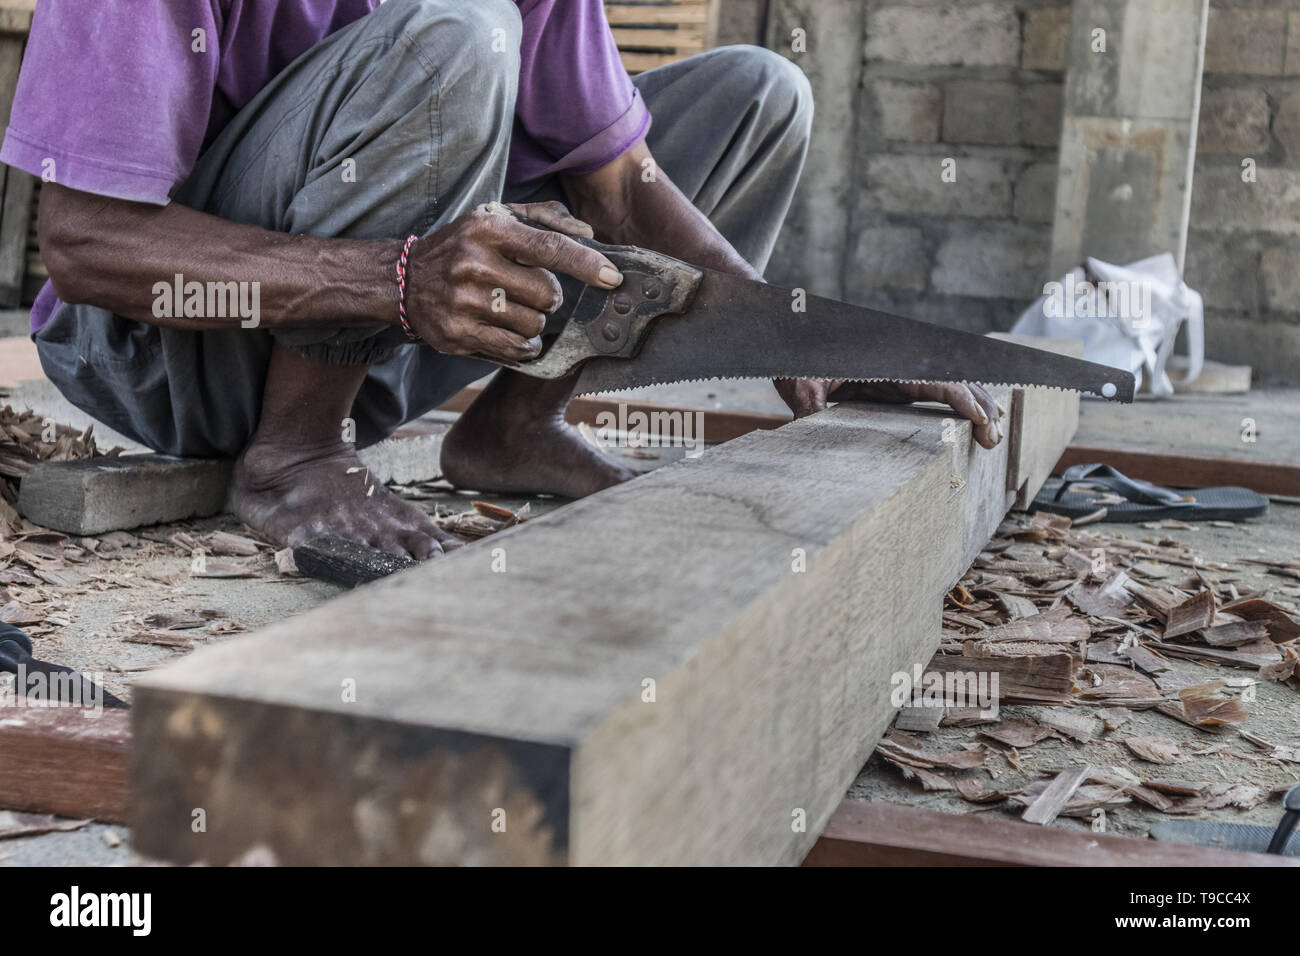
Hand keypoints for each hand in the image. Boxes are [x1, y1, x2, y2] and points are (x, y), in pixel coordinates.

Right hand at [403, 201, 621, 361]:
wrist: (404, 280)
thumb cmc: (461, 247)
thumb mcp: (494, 218)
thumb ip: (544, 219)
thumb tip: (588, 233)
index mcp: (487, 230)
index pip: (549, 247)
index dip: (585, 264)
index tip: (612, 277)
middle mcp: (473, 264)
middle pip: (546, 293)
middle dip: (547, 296)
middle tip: (529, 290)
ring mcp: (464, 302)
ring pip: (533, 324)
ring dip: (533, 321)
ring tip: (511, 308)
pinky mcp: (458, 334)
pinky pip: (515, 349)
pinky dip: (524, 346)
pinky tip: (512, 333)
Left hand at [774, 378, 1004, 448]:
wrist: (789, 339)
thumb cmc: (796, 357)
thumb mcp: (802, 382)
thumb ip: (810, 404)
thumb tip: (810, 425)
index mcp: (886, 360)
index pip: (934, 379)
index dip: (962, 399)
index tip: (981, 418)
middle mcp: (899, 364)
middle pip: (952, 381)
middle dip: (979, 407)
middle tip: (995, 439)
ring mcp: (898, 373)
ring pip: (949, 385)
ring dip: (974, 405)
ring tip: (994, 432)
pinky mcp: (892, 383)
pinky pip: (931, 392)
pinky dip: (956, 404)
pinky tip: (971, 421)